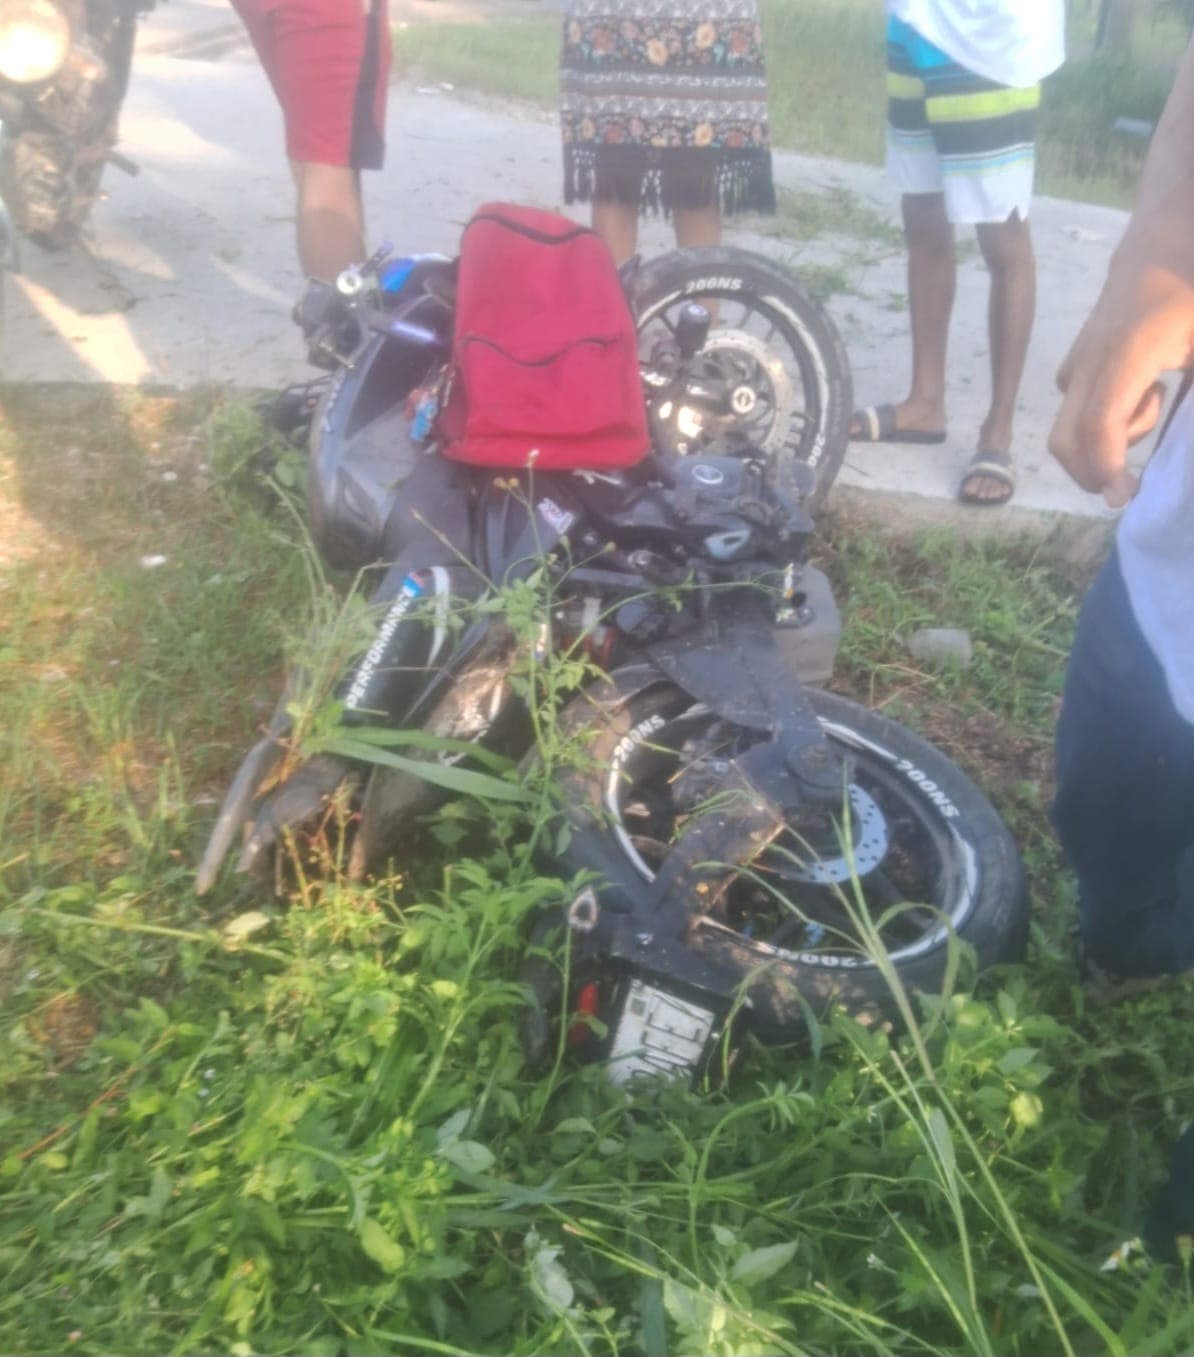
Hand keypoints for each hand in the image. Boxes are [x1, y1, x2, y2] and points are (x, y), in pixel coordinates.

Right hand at [1050, 220, 1193, 507]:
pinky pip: (1077, 412)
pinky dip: (1104, 423)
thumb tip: (1187, 448)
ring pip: (1072, 429)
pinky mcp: (1074, 366)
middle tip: (1131, 485)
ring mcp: (1077, 364)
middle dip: (1094, 473)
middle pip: (1066, 440)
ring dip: (1108, 442)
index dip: (1108, 468)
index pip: (1099, 424)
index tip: (1126, 497)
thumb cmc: (1192, 291)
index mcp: (1129, 352)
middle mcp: (1090, 362)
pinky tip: (1141, 395)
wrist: (1165, 241)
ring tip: (1155, 406)